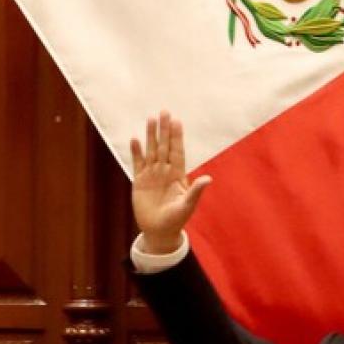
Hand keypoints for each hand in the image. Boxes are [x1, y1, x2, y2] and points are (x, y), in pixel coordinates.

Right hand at [130, 111, 211, 253]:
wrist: (159, 232)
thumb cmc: (176, 220)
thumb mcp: (187, 206)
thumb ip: (195, 191)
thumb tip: (209, 178)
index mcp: (177, 175)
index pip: (177, 151)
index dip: (177, 137)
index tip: (177, 121)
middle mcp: (165, 171)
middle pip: (164, 146)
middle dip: (164, 130)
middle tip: (164, 112)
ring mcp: (152, 175)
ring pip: (151, 151)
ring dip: (150, 136)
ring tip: (150, 119)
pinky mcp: (139, 181)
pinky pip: (138, 163)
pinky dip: (136, 152)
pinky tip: (134, 139)